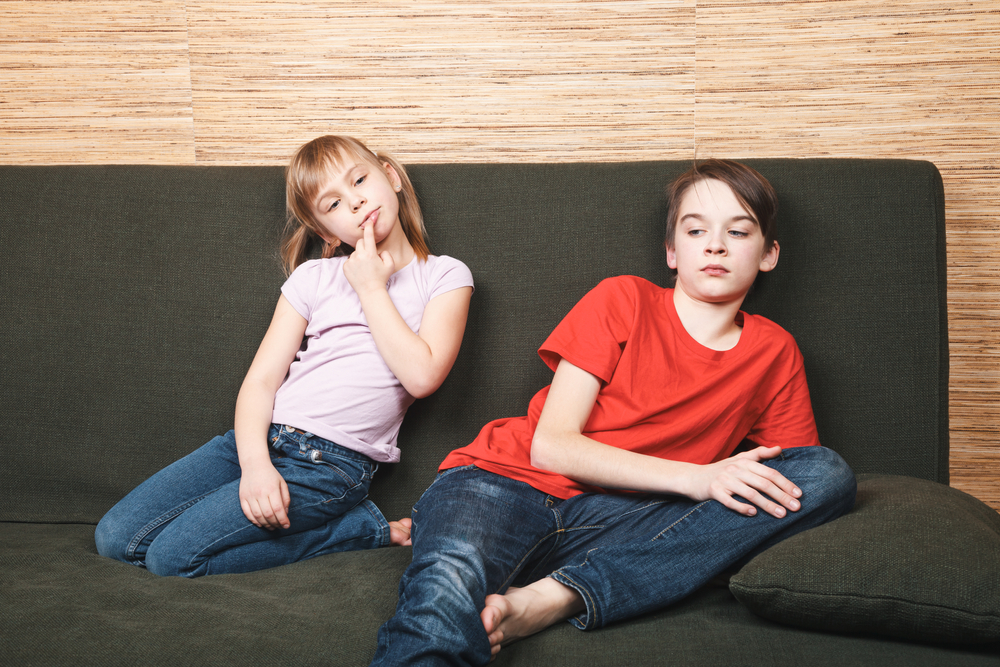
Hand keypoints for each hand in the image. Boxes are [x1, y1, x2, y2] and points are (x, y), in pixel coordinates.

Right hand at [239, 462, 290, 529]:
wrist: (254, 464)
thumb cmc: (271, 475)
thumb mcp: (282, 483)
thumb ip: (285, 498)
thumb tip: (285, 513)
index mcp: (272, 489)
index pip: (278, 509)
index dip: (283, 520)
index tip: (287, 525)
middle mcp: (260, 493)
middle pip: (268, 514)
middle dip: (275, 524)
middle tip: (280, 527)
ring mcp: (250, 495)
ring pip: (257, 516)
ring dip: (265, 524)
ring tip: (272, 527)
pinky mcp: (242, 497)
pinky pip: (247, 513)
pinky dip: (254, 521)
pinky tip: (261, 523)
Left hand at [343, 220, 394, 295]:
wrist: (370, 291)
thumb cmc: (381, 278)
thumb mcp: (390, 265)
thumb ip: (386, 253)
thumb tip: (378, 250)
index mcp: (370, 254)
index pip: (368, 236)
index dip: (369, 226)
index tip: (368, 220)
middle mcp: (359, 256)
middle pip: (360, 242)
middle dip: (365, 245)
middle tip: (370, 254)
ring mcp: (351, 261)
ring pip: (355, 252)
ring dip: (360, 255)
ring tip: (365, 267)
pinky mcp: (345, 267)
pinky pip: (350, 259)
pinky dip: (354, 262)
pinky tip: (359, 270)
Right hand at [686, 446, 801, 517]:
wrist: (693, 477)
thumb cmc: (720, 470)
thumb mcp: (739, 458)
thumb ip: (759, 454)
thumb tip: (779, 448)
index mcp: (744, 462)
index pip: (769, 473)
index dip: (786, 483)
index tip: (799, 494)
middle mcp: (735, 469)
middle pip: (763, 484)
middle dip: (781, 496)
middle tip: (796, 508)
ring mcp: (724, 480)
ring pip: (750, 493)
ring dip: (767, 505)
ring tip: (781, 514)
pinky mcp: (714, 491)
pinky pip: (730, 501)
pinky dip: (742, 507)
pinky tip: (753, 514)